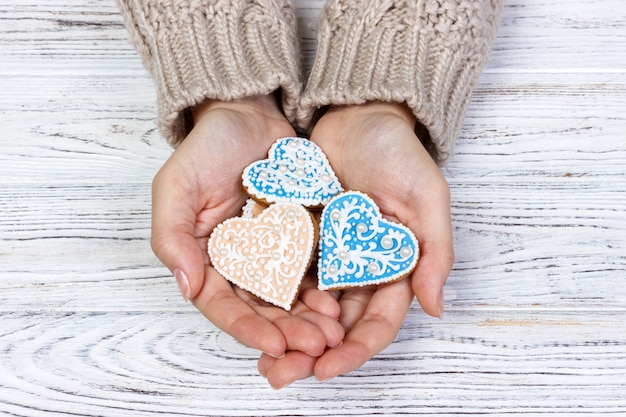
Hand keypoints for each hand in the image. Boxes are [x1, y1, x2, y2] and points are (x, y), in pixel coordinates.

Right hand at [151, 94, 342, 358]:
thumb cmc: (206, 149)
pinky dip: (325, 289)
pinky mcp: (300, 238)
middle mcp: (238, 265)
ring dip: (310, 320)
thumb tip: (186, 286)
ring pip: (290, 298)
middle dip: (287, 332)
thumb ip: (172, 236)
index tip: (274, 345)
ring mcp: (272, 254)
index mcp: (205, 260)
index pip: (223, 305)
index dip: (246, 329)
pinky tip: (341, 301)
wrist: (248, 115)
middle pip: (261, 310)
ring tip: (333, 334)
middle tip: (315, 347)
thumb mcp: (175, 187)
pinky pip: (312, 270)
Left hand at [258, 102, 453, 383]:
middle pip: (339, 325)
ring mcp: (331, 257)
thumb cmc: (399, 153)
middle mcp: (363, 270)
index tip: (327, 368)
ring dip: (288, 335)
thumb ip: (435, 251)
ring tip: (263, 360)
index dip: (355, 350)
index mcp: (396, 268)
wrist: (358, 116)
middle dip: (313, 353)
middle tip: (282, 375)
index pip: (378, 322)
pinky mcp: (304, 240)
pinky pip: (287, 274)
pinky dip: (274, 298)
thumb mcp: (427, 196)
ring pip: (310, 308)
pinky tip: (253, 316)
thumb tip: (436, 308)